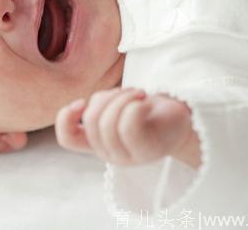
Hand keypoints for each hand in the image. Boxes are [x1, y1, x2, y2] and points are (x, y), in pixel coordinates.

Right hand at [55, 87, 200, 166]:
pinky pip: (129, 123)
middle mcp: (110, 154)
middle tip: (128, 90)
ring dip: (123, 97)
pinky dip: (134, 104)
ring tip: (139, 93)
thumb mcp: (117, 106)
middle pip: (92, 120)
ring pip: (108, 122)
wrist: (182, 119)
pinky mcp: (147, 150)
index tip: (82, 101)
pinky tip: (145, 100)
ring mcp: (128, 156)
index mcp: (98, 144)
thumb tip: (84, 104)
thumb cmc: (147, 109)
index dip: (66, 117)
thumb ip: (99, 107)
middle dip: (108, 96)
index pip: (68, 139)